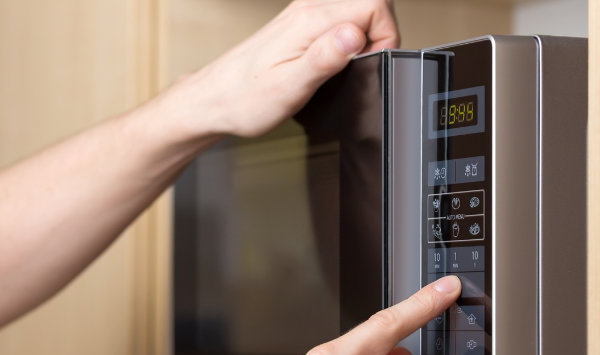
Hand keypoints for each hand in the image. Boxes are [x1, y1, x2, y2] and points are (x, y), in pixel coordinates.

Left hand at [149, 0, 398, 139]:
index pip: (373, 5)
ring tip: (349, 66)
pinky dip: (345, 39)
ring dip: (363, 36)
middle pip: (368, 2)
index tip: (373, 62)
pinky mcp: (298, 26)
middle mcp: (306, 11)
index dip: (386, 35)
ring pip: (353, 9)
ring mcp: (301, 16)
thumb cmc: (245, 101)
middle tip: (364, 65)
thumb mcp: (289, 89)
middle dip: (379, 34)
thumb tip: (353, 36)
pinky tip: (334, 62)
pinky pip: (337, 19)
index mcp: (309, 22)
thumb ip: (324, 59)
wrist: (212, 100)